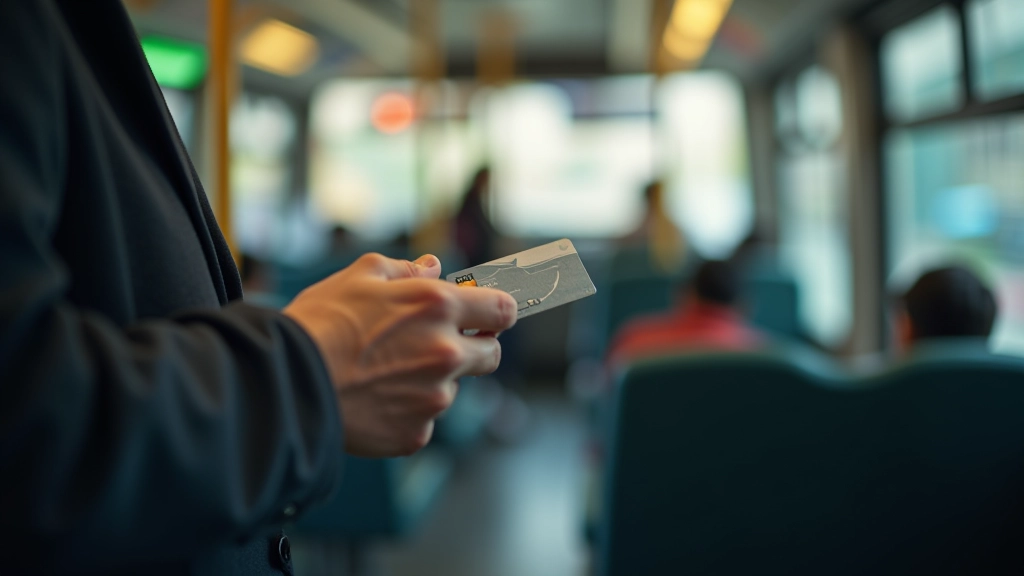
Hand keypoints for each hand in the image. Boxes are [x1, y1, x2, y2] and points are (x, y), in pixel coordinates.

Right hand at [283, 253, 516, 456]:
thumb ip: (406, 270)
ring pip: (450, 390)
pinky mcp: (415, 434)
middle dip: (473, 349)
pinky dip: (405, 414)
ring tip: (381, 374)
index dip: (497, 313)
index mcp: (438, 308)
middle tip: (436, 347)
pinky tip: (372, 401)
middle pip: (491, 356)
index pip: (502, 310)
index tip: (487, 317)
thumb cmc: (319, 323)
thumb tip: (432, 266)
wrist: (285, 382)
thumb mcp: (361, 276)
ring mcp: (433, 399)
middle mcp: (445, 354)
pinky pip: (422, 422)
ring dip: (430, 382)